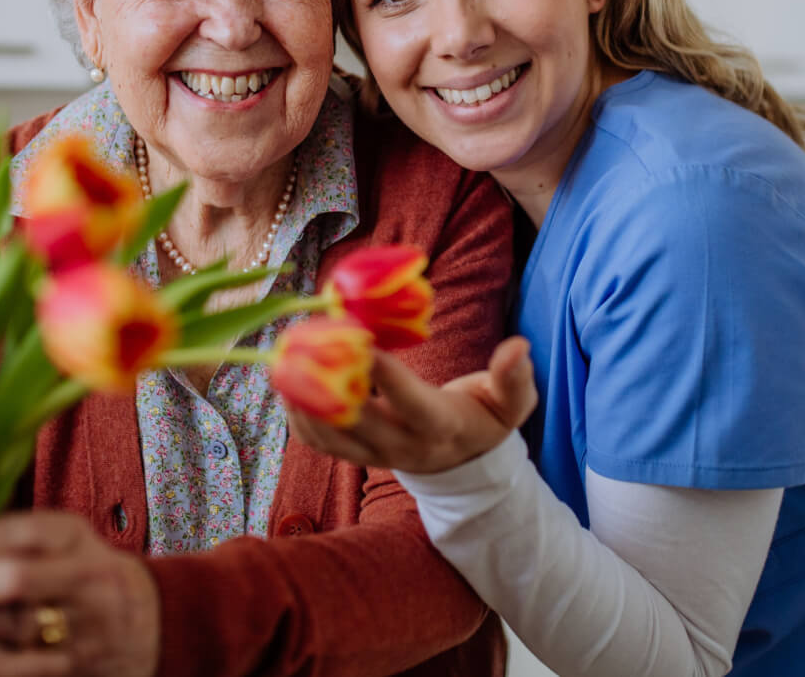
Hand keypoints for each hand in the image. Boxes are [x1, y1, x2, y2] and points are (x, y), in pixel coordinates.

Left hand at [0, 511, 159, 676]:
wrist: (159, 621)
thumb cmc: (90, 578)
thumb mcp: (68, 544)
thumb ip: (16, 543)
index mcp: (75, 537)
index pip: (21, 532)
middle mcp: (83, 577)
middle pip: (12, 578)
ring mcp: (83, 625)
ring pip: (14, 625)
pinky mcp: (78, 666)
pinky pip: (32, 670)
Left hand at [289, 336, 536, 475]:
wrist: (464, 463)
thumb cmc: (486, 419)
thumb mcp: (511, 404)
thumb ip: (515, 378)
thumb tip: (518, 346)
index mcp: (441, 429)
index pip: (412, 405)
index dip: (388, 378)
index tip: (364, 343)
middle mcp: (403, 447)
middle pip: (359, 423)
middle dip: (330, 384)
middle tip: (308, 342)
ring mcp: (374, 455)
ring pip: (330, 436)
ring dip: (303, 400)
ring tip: (285, 359)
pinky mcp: (355, 455)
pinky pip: (318, 441)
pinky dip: (297, 415)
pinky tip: (286, 382)